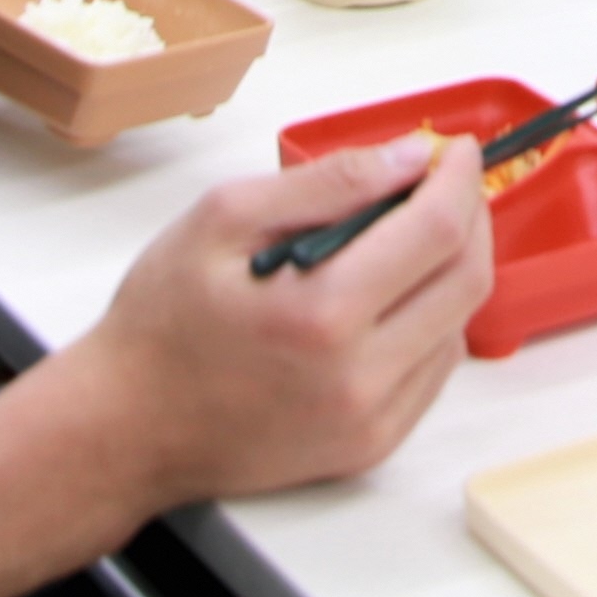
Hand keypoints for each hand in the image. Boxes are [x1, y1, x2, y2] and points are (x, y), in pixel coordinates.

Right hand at [49, 133, 491, 503]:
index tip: (454, 151)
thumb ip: (326, 183)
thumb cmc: (163, 320)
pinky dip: (431, 320)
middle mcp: (359, 377)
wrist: (128, 425)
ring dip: (451, 268)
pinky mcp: (370, 446)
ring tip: (410, 234)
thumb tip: (408, 157)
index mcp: (322, 314)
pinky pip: (434, 370)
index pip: (437, 232)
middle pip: (466, 279)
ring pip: (458, 324)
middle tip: (443, 184)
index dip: (457, 180)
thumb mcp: (225, 218)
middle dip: (468, 216)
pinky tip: (392, 295)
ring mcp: (369, 420)